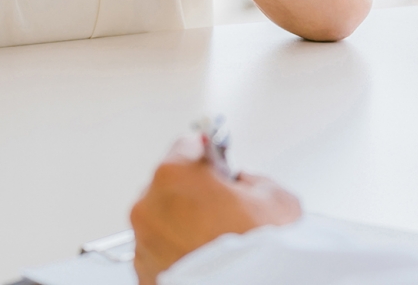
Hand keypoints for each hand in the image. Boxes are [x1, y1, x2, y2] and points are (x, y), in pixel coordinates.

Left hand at [130, 132, 301, 282]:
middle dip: (193, 193)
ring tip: (215, 242)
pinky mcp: (145, 274)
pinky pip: (159, 253)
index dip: (209, 156)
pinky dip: (176, 253)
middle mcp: (149, 206)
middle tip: (224, 211)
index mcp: (174, 175)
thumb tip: (242, 186)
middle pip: (170, 185)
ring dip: (182, 225)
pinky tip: (203, 260)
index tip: (218, 167)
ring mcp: (143, 244)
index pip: (187, 145)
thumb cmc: (257, 249)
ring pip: (162, 221)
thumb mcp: (274, 196)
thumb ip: (250, 180)